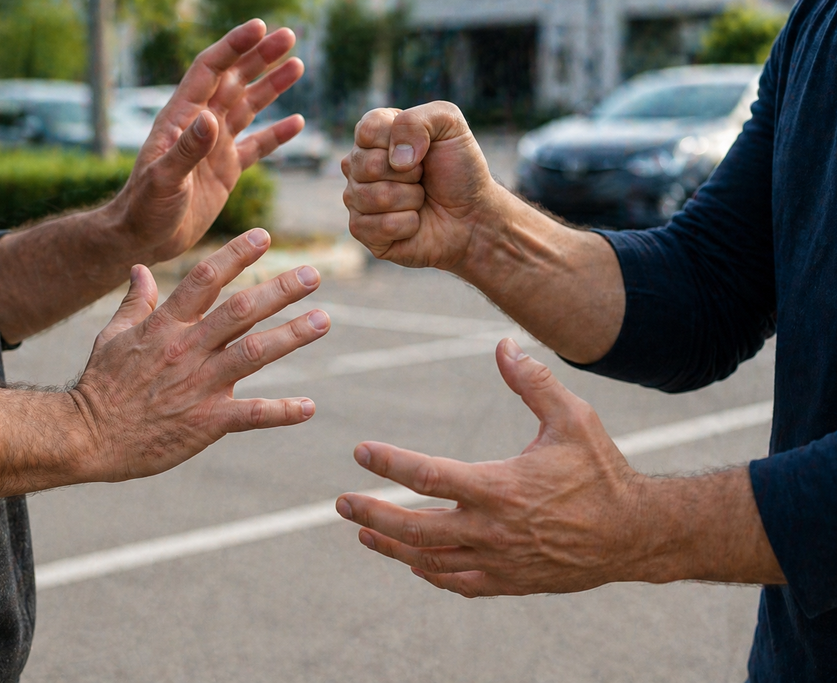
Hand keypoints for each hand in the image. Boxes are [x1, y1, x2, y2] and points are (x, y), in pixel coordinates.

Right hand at [70, 228, 329, 482]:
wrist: (85, 437)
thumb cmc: (100, 385)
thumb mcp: (113, 336)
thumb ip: (135, 302)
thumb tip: (140, 268)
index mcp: (166, 325)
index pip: (205, 280)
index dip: (235, 254)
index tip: (264, 236)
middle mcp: (187, 349)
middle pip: (240, 311)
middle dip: (279, 290)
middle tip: (313, 275)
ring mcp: (199, 385)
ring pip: (254, 353)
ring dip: (292, 336)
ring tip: (323, 320)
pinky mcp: (206, 422)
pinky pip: (251, 414)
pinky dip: (282, 411)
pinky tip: (308, 407)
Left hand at [111, 20, 304, 261]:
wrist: (143, 237)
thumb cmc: (144, 207)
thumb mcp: (164, 178)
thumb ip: (187, 149)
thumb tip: (211, 118)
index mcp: (181, 118)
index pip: (210, 70)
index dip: (234, 47)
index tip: (260, 28)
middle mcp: (200, 125)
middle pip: (234, 80)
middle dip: (261, 57)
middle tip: (290, 36)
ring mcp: (215, 147)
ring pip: (248, 107)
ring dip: (272, 87)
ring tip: (297, 65)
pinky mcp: (226, 171)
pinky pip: (256, 146)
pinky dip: (277, 135)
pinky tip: (298, 122)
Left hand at [336, 338, 649, 596]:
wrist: (635, 535)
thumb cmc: (602, 471)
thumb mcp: (573, 418)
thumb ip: (533, 382)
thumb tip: (503, 344)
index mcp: (501, 487)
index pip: (428, 476)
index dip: (388, 463)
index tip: (360, 451)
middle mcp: (493, 530)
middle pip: (416, 527)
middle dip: (373, 514)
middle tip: (341, 503)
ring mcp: (499, 561)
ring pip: (429, 561)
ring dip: (391, 547)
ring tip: (363, 531)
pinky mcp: (509, 582)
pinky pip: (457, 583)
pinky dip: (429, 572)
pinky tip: (412, 562)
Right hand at [341, 102, 498, 270]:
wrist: (473, 215)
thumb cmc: (459, 169)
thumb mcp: (449, 125)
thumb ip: (418, 120)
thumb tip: (396, 158)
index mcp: (374, 134)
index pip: (367, 131)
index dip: (401, 141)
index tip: (422, 150)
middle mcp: (359, 165)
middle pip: (366, 165)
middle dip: (409, 174)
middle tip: (423, 178)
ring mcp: (357, 198)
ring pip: (374, 198)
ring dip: (411, 200)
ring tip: (420, 200)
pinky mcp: (363, 231)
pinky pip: (380, 226)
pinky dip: (408, 225)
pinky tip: (414, 222)